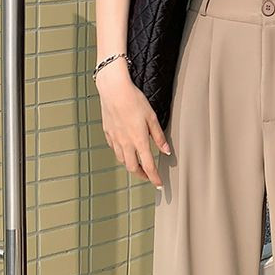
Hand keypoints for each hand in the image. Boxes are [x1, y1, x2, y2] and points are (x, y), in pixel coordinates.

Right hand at [96, 62, 169, 187]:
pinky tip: (125, 150)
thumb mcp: (152, 118)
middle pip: (133, 168)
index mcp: (139, 141)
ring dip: (131, 166)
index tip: (159, 184)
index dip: (154, 178)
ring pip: (122, 160)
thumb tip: (166, 150)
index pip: (149, 166)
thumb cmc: (133, 100)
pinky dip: (121, 154)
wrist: (113, 90)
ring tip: (138, 165)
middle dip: (142, 175)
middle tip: (149, 176)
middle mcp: (125, 143)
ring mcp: (115, 139)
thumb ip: (159, 137)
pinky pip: (114, 149)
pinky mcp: (108, 133)